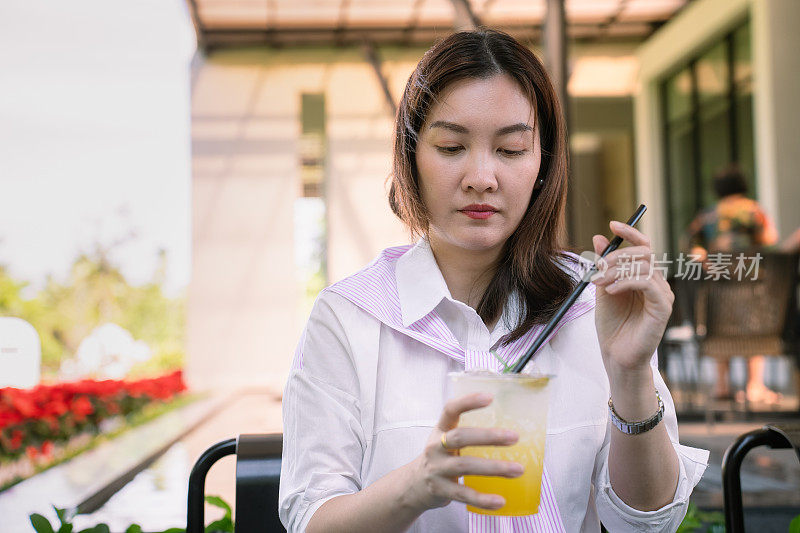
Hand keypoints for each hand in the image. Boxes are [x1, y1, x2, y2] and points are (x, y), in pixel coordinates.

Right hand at [405, 393, 522, 511]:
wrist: (413, 485)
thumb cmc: (441, 457)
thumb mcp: (446, 440)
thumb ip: (469, 434)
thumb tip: (511, 431)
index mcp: (440, 429)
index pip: (450, 409)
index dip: (468, 402)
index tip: (490, 397)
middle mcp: (436, 447)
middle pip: (460, 437)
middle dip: (488, 436)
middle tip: (514, 437)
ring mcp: (436, 469)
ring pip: (465, 466)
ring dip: (494, 467)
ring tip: (518, 469)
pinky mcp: (440, 490)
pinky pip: (463, 494)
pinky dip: (483, 499)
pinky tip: (500, 501)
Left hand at [590, 221, 673, 373]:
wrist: (616, 354)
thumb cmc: (612, 325)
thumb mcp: (602, 289)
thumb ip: (603, 265)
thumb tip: (598, 237)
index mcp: (643, 276)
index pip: (643, 246)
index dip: (630, 233)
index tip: (612, 224)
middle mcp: (657, 282)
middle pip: (644, 253)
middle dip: (616, 256)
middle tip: (597, 269)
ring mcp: (662, 294)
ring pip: (644, 266)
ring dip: (616, 271)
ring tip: (599, 284)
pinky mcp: (663, 307)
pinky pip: (648, 283)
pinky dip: (626, 282)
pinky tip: (611, 291)